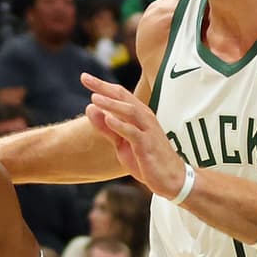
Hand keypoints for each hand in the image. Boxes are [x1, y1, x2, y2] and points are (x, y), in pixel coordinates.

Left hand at [82, 73, 185, 197]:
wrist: (171, 178)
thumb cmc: (147, 159)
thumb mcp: (122, 144)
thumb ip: (106, 128)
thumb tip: (90, 108)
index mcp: (139, 115)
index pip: (119, 94)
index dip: (102, 85)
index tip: (84, 77)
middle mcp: (144, 118)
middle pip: (123, 97)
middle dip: (104, 87)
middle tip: (85, 78)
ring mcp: (148, 131)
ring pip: (130, 111)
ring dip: (112, 104)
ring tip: (94, 98)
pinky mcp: (148, 145)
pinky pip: (134, 132)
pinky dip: (121, 125)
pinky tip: (108, 119)